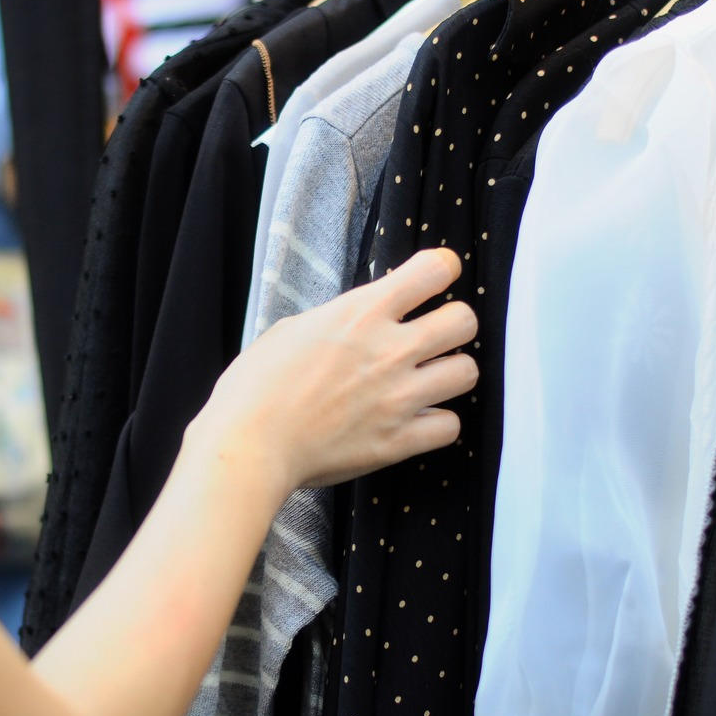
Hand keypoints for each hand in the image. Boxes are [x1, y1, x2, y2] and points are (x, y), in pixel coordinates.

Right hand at [189, 248, 478, 492]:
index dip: (441, 270)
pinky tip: (416, 420)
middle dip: (454, 325)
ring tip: (428, 380)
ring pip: (466, 372)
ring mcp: (398, 397)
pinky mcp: (398, 441)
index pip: (434, 270)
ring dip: (450, 374)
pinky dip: (436, 423)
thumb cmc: (256, 388)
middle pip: (464, 321)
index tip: (435, 279)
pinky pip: (450, 426)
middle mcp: (389, 350)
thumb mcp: (292, 330)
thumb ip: (337, 321)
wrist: (249, 445)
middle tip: (435, 336)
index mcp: (360, 313)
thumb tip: (358, 323)